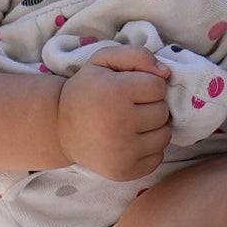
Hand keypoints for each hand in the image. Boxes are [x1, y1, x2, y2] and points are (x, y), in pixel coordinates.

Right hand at [55, 48, 172, 180]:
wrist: (60, 128)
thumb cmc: (86, 90)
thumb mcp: (103, 61)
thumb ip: (136, 55)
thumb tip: (166, 73)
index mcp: (115, 93)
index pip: (158, 86)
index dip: (146, 85)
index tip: (129, 89)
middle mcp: (119, 124)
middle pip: (163, 112)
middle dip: (150, 106)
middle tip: (128, 107)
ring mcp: (122, 152)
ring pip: (164, 136)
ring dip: (153, 128)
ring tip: (130, 124)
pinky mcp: (124, 171)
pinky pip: (157, 158)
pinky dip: (148, 149)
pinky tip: (129, 142)